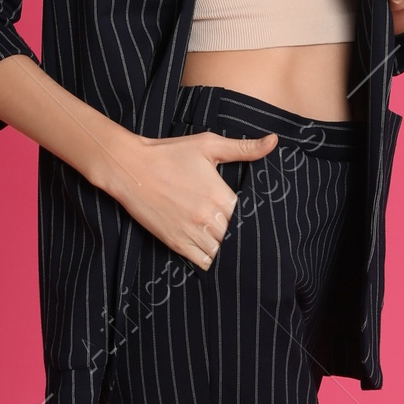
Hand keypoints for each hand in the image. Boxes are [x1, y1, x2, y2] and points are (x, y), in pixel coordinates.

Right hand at [95, 129, 278, 267]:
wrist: (130, 168)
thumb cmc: (169, 153)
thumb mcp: (208, 145)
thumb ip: (243, 148)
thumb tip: (274, 141)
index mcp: (220, 195)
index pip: (249, 218)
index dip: (252, 219)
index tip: (250, 217)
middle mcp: (208, 218)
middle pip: (236, 238)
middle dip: (240, 236)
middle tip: (241, 232)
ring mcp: (191, 232)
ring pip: (221, 253)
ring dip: (226, 250)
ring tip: (228, 243)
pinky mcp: (175, 242)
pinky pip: (202, 262)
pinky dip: (210, 260)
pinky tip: (212, 251)